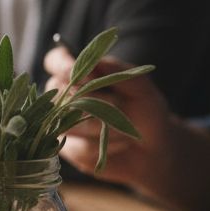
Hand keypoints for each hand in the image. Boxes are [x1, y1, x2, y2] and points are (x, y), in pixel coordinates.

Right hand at [43, 46, 172, 184]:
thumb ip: (120, 73)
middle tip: (120, 104)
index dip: (63, 65)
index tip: (86, 76)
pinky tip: (119, 143)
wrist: (153, 148)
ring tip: (124, 126)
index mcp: (79, 74)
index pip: (55, 61)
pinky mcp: (69, 149)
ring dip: (102, 124)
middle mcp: (65, 97)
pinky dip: (105, 145)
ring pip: (68, 120)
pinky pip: (79, 146)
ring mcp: (63, 124)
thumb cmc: (146, 113)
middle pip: (58, 91)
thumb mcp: (142, 90)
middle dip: (93, 99)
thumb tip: (97, 63)